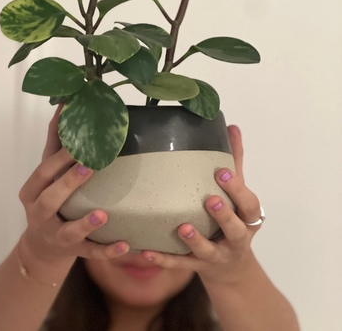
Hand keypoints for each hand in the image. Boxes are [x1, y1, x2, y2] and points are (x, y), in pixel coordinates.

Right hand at [18, 105, 129, 262]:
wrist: (42, 245)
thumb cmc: (48, 198)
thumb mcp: (47, 172)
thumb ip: (55, 141)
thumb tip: (64, 103)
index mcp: (31, 191)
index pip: (43, 172)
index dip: (59, 158)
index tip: (79, 143)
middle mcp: (38, 215)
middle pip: (50, 200)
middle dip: (68, 184)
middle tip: (90, 166)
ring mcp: (56, 236)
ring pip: (68, 232)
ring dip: (85, 223)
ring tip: (103, 214)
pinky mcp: (73, 252)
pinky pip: (90, 252)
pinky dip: (107, 250)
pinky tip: (126, 244)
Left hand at [140, 125, 262, 284]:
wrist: (232, 269)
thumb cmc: (233, 220)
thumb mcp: (237, 195)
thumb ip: (235, 162)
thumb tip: (232, 127)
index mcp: (246, 218)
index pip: (249, 204)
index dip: (238, 190)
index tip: (223, 172)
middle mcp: (235, 239)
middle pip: (235, 229)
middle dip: (223, 215)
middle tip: (210, 199)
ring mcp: (216, 256)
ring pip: (208, 251)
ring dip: (196, 241)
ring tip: (182, 228)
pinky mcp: (198, 267)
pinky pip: (180, 264)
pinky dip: (164, 259)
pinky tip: (147, 252)